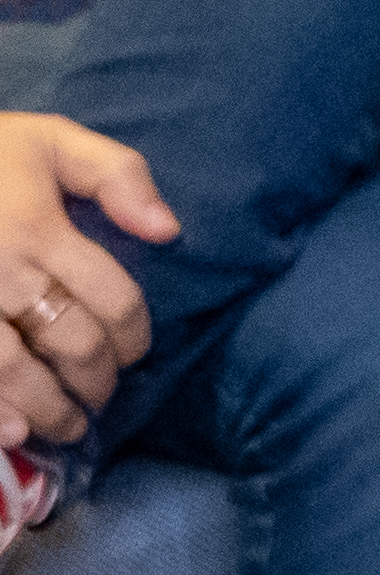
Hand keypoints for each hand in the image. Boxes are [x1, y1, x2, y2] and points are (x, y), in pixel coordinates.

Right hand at [0, 112, 169, 449]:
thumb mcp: (50, 140)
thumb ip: (117, 174)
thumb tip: (169, 231)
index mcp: (38, 230)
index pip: (112, 299)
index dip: (134, 336)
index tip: (135, 353)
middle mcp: (0, 272)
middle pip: (70, 342)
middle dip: (97, 379)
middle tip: (101, 396)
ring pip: (13, 372)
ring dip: (48, 409)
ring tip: (66, 427)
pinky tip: (12, 434)